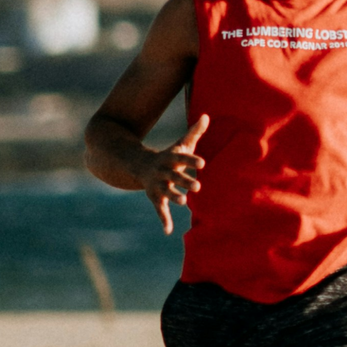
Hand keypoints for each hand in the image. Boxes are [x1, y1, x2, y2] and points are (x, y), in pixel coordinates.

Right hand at [144, 114, 210, 234]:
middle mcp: (162, 172)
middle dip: (184, 181)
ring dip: (174, 197)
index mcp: (170, 158)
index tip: (203, 163)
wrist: (139, 166)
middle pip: (174, 176)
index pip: (182, 158)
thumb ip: (194, 132)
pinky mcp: (155, 197)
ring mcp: (157, 185)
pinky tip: (168, 231)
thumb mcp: (180, 145)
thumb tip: (207, 115)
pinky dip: (163, 220)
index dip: (192, 161)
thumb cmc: (168, 156)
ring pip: (166, 192)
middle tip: (198, 187)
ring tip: (184, 202)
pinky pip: (159, 209)